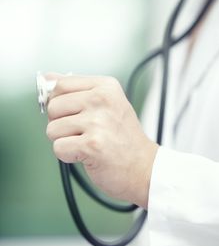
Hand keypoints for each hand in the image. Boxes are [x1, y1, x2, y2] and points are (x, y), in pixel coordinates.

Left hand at [46, 74, 157, 208]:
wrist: (144, 168)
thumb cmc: (123, 138)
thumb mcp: (106, 104)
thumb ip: (76, 89)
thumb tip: (47, 77)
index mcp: (106, 86)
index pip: (61, 84)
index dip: (58, 101)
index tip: (70, 113)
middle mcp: (102, 100)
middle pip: (53, 106)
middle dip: (61, 123)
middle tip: (83, 131)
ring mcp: (97, 122)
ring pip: (52, 129)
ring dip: (65, 141)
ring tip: (87, 143)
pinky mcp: (92, 145)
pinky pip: (58, 147)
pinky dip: (68, 155)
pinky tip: (87, 154)